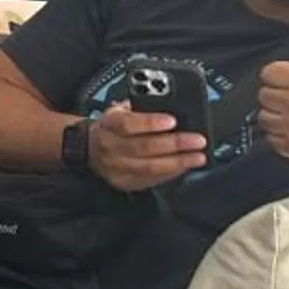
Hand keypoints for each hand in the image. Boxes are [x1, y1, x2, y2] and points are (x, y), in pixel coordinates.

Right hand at [86, 103, 208, 192]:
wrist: (90, 148)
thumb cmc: (113, 127)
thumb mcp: (122, 110)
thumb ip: (141, 108)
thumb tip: (173, 106)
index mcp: (109, 124)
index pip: (128, 124)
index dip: (151, 122)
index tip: (172, 120)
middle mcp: (110, 147)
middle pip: (144, 147)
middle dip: (175, 144)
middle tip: (197, 140)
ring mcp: (116, 167)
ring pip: (150, 167)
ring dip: (178, 162)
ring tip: (198, 157)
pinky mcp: (124, 182)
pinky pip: (151, 180)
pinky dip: (171, 173)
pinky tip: (185, 167)